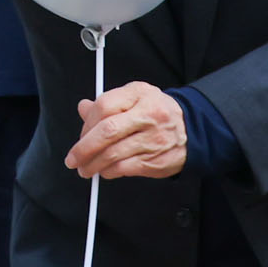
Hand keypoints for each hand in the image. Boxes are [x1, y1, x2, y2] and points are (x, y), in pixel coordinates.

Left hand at [64, 82, 187, 179]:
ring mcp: (153, 138)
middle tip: (73, 159)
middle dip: (84, 148)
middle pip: (106, 132)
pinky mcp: (156, 160)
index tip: (80, 135)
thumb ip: (109, 103)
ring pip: (113, 153)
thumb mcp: (135, 97)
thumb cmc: (158, 112)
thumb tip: (83, 108)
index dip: (86, 124)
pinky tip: (104, 171)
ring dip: (93, 164)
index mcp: (139, 94)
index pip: (104, 106)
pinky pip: (124, 168)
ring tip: (85, 168)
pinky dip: (109, 172)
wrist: (194, 130)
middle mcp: (148, 114)